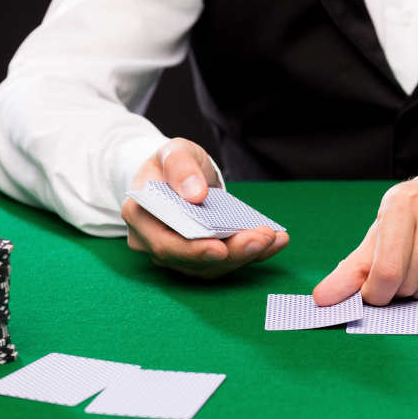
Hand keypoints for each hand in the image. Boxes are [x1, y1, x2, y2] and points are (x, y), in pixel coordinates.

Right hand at [121, 138, 288, 278]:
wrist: (178, 173)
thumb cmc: (172, 164)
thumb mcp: (174, 152)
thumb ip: (180, 167)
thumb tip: (195, 194)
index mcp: (141, 216)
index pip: (164, 243)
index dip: (192, 250)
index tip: (220, 248)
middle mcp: (154, 243)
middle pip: (191, 260)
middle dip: (230, 252)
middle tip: (261, 238)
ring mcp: (177, 254)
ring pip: (211, 266)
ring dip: (245, 255)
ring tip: (272, 237)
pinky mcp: (200, 257)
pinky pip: (227, 261)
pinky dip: (253, 253)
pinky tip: (276, 240)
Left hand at [312, 176, 417, 305]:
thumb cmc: (412, 221)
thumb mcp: (379, 234)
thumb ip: (350, 269)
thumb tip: (322, 299)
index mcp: (404, 203)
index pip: (386, 271)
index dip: (374, 293)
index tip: (371, 291)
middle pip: (405, 285)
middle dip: (396, 289)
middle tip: (401, 270)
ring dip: (417, 290)